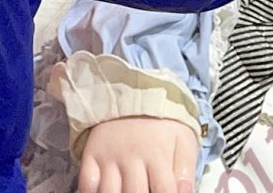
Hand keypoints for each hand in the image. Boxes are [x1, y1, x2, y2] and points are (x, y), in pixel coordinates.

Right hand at [78, 116, 197, 192]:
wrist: (131, 90)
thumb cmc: (161, 122)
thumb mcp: (183, 139)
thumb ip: (185, 170)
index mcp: (157, 154)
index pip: (164, 192)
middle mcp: (130, 157)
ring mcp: (108, 156)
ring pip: (108, 192)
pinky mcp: (90, 153)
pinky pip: (87, 182)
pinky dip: (92, 192)